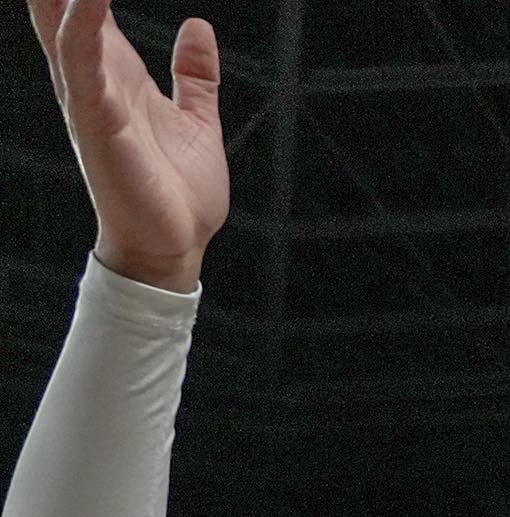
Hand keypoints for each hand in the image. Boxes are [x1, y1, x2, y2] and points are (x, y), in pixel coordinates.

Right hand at [28, 0, 227, 290]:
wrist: (175, 245)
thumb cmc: (177, 189)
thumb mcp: (195, 119)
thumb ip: (194, 75)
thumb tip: (197, 28)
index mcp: (112, 73)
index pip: (85, 5)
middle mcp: (92, 80)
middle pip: (60, 5)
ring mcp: (90, 100)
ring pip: (63, 25)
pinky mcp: (100, 124)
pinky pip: (83, 67)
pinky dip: (81, 29)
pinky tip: (86, 1)